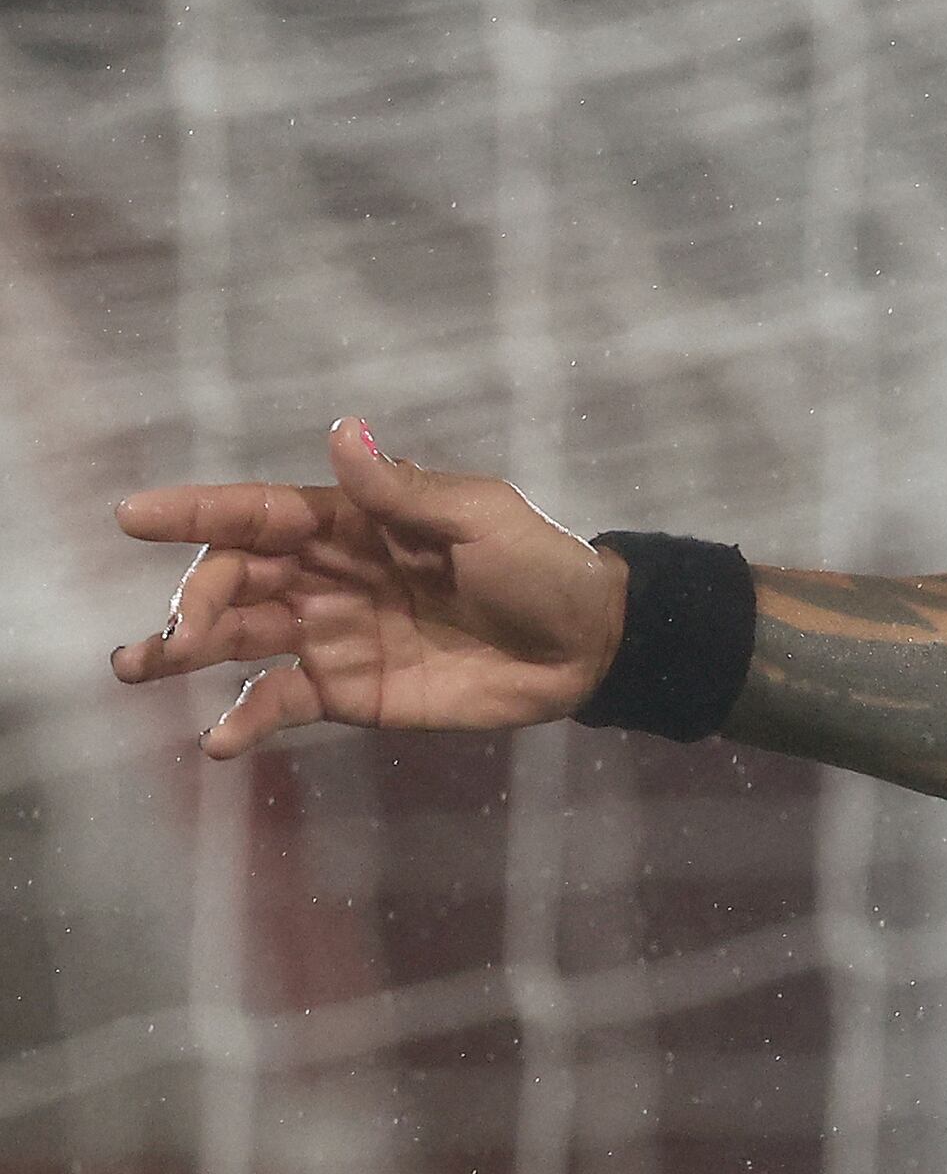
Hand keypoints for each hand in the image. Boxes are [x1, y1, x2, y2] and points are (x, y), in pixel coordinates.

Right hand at [112, 420, 629, 754]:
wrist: (587, 645)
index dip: (195, 511)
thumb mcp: (481, 518)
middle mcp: (326, 576)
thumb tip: (344, 432)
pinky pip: (282, 702)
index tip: (131, 515)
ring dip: (184, 649)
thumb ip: (404, 492)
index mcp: (350, 522)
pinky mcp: (350, 692)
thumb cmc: (540, 565)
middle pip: (236, 577)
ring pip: (240, 638)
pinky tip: (219, 741)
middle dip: (194, 598)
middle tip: (175, 632)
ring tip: (137, 666)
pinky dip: (246, 719)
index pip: (257, 513)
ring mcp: (332, 635)